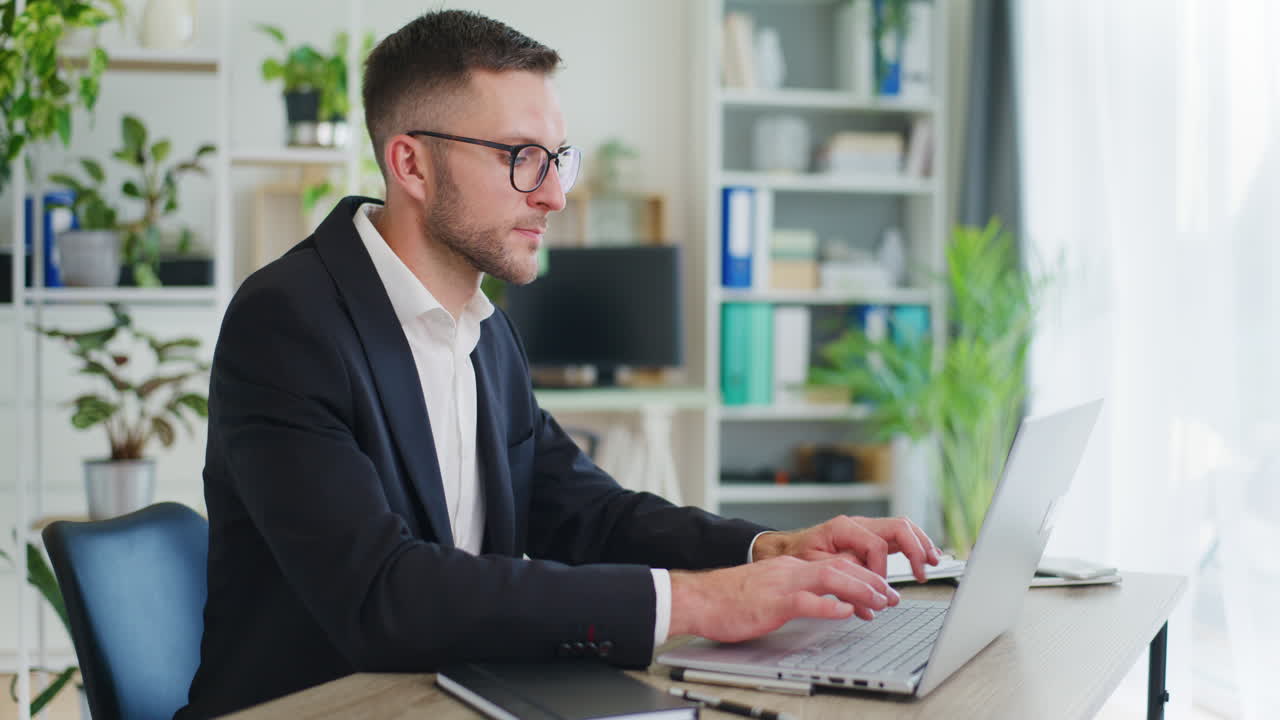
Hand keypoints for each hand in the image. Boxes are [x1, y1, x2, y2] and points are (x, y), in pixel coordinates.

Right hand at [668, 556, 899, 642]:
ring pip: (829, 578)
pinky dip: (829, 607)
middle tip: (892, 596)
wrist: (698, 598)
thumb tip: (819, 602)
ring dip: (859, 589)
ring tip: (880, 602)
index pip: (835, 563)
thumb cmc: (728, 598)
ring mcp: (781, 584)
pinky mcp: (772, 602)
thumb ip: (794, 591)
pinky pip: (806, 602)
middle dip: (871, 580)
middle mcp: (790, 570)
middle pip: (840, 566)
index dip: (863, 573)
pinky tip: (846, 613)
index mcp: (790, 566)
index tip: (881, 587)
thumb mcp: (768, 589)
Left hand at [752, 516, 940, 581]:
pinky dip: (914, 546)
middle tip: (924, 571)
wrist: (787, 550)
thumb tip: (868, 602)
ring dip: (921, 544)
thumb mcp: (814, 570)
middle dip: (915, 549)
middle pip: (898, 527)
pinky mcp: (870, 537)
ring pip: (903, 528)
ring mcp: (866, 528)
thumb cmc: (798, 558)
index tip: (879, 590)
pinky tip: (926, 558)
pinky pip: (898, 536)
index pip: (876, 545)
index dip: (882, 570)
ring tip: (933, 562)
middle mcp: (858, 524)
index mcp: (843, 528)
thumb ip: (841, 582)